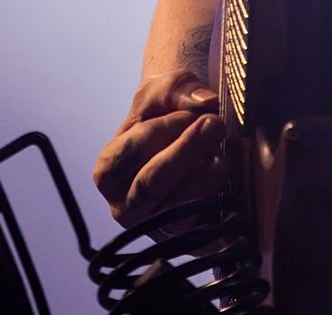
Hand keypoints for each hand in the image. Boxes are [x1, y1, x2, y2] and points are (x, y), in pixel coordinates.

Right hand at [93, 70, 226, 226]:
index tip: (193, 113)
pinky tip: (225, 176)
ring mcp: (152, 229)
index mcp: (107, 172)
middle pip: (156, 181)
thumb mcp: (161, 90)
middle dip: (190, 149)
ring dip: (208, 173)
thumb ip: (177, 89)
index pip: (138, 148)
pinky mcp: (184, 242)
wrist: (176, 139)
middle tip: (215, 123)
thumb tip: (205, 101)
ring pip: (183, 207)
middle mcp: (123, 208)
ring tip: (218, 151)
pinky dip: (220, 202)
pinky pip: (206, 227)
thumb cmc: (162, 112)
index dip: (169, 126)